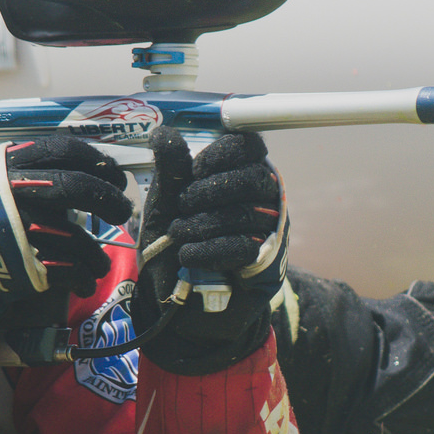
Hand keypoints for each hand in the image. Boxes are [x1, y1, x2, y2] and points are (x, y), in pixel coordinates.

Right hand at [0, 134, 130, 340]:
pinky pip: (69, 271)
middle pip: (78, 188)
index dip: (96, 160)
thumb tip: (67, 172)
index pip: (63, 149)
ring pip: (78, 237)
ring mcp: (19, 230)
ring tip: (98, 262)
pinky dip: (83, 277)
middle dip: (108, 199)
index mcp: (5, 166)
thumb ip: (17, 175)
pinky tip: (84, 281)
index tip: (114, 173)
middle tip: (121, 209)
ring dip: (96, 252)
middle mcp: (14, 192)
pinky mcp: (22, 268)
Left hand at [134, 127, 288, 373]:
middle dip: (210, 190)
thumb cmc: (173, 247)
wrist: (174, 302)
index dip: (225, 152)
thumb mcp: (165, 205)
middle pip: (252, 178)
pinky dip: (209, 250)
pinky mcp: (267, 265)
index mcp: (240, 175)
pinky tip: (188, 256)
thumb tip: (164, 131)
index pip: (250, 147)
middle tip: (183, 206)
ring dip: (203, 223)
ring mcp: (270, 232)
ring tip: (178, 235)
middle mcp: (264, 200)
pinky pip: (243, 247)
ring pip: (245, 214)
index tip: (196, 168)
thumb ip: (170, 170)